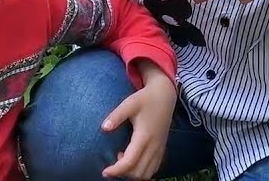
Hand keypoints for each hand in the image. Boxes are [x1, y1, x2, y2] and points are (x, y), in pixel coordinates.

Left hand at [101, 62, 176, 178]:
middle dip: (123, 173)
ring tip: (123, 159)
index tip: (104, 171)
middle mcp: (154, 146)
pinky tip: (133, 159)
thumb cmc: (145, 99)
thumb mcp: (129, 103)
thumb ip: (116, 115)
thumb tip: (103, 127)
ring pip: (147, 174)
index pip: (130, 162)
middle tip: (113, 160)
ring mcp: (159, 149)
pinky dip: (142, 171)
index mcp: (144, 136)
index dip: (116, 170)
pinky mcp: (162, 149)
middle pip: (138, 173)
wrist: (165, 95)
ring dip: (133, 173)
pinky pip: (153, 169)